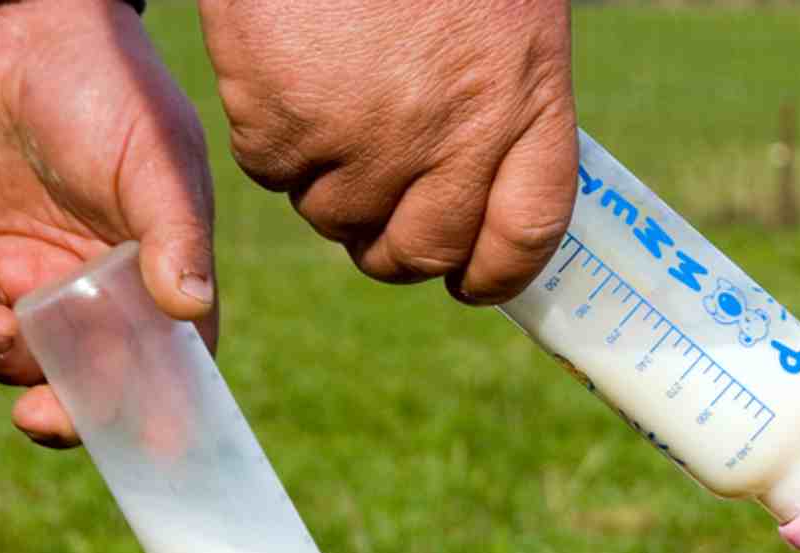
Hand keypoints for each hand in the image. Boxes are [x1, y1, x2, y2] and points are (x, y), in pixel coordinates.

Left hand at [0, 0, 217, 447]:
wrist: (15, 30)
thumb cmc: (107, 84)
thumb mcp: (156, 154)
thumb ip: (175, 230)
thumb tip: (190, 306)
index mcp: (161, 275)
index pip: (174, 362)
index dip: (164, 412)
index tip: (145, 444)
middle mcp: (102, 290)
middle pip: (96, 379)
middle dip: (73, 408)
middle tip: (47, 417)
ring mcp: (34, 278)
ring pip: (27, 360)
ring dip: (11, 363)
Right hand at [197, 0, 578, 304]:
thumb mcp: (508, 22)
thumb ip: (507, 106)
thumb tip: (486, 208)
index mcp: (529, 98)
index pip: (529, 233)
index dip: (497, 273)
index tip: (469, 280)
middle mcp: (458, 131)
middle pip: (424, 248)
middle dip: (394, 249)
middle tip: (376, 219)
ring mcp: (371, 131)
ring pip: (337, 217)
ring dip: (327, 187)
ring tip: (329, 118)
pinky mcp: (287, 115)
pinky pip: (271, 170)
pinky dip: (270, 141)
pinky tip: (283, 81)